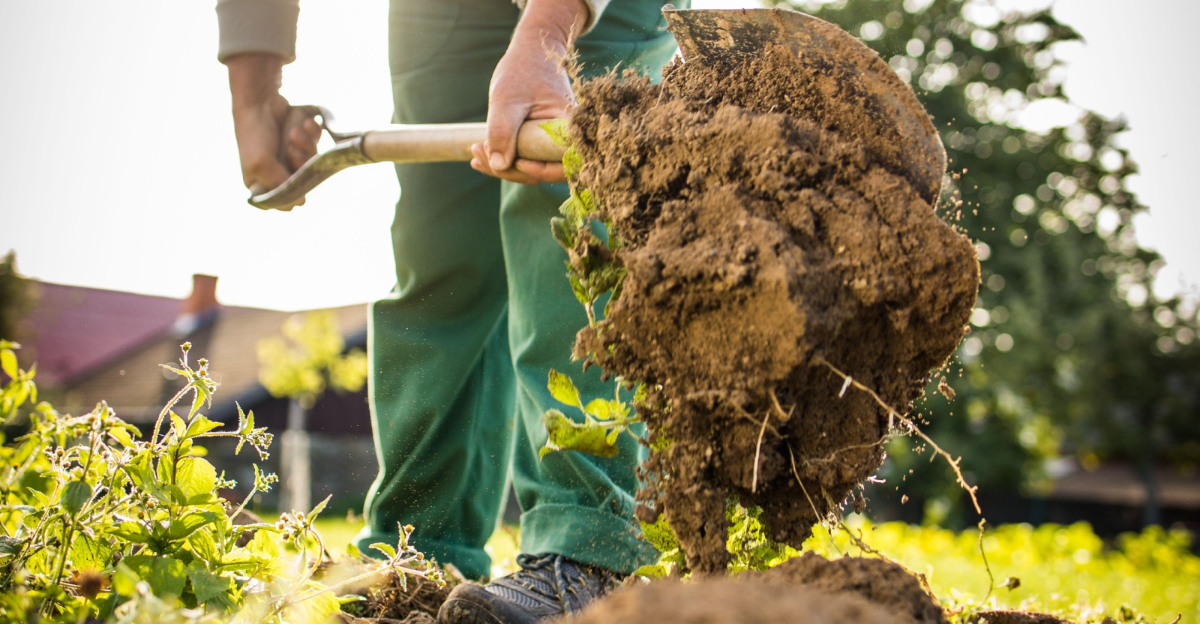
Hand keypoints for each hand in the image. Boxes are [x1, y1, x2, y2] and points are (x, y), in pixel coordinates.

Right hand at [226, 54, 320, 209]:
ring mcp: (293, 156)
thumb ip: (280, 185)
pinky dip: (312, 133)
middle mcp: (279, 173)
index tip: (293, 176)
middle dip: (300, 162)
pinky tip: (303, 123)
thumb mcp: (261, 164)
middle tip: (290, 150)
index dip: (294, 189)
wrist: (260, 100)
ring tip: (293, 132)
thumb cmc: (255, 134)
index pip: (286, 200)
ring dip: (306, 145)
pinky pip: (318, 142)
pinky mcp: (304, 141)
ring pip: (314, 161)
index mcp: (263, 183)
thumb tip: (301, 202)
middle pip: (305, 180)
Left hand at [470, 0, 588, 184]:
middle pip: (544, 171)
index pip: (562, 165)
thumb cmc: (524, 69)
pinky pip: (527, 157)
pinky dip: (505, 159)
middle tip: (479, 156)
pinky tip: (481, 155)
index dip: (538, 170)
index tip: (512, 161)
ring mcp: (554, 141)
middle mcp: (567, 138)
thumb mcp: (508, 99)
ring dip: (504, 166)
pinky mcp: (541, 140)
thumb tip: (499, 166)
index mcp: (570, 127)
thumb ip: (503, 131)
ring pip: (533, 167)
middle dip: (511, 170)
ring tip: (476, 154)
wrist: (533, 52)